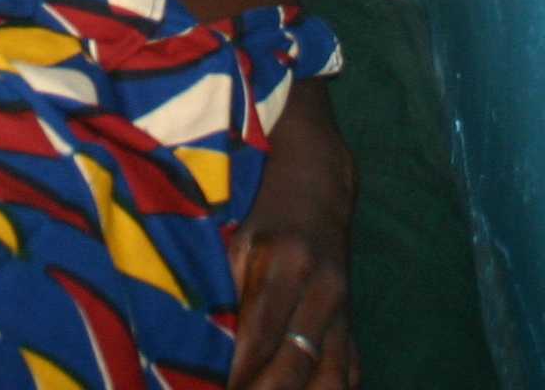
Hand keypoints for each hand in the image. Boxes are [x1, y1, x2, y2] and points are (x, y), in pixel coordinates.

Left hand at [228, 105, 358, 387]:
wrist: (316, 174)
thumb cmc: (260, 199)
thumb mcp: (234, 230)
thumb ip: (220, 281)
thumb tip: (194, 340)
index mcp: (286, 263)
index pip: (259, 337)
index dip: (237, 375)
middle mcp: (322, 290)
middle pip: (296, 366)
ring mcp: (342, 308)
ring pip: (330, 378)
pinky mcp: (350, 319)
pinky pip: (348, 370)